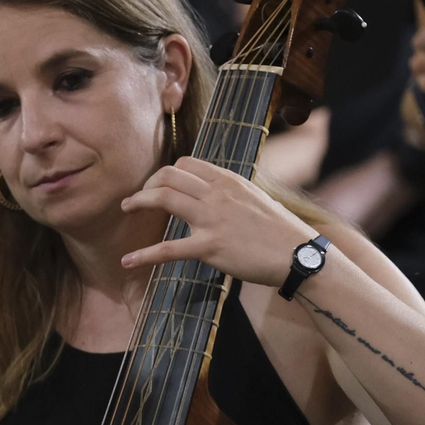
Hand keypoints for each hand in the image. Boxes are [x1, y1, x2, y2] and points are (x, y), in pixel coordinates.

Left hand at [119, 157, 318, 287]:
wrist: (298, 255)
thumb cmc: (279, 231)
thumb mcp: (255, 199)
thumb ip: (231, 193)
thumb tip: (213, 193)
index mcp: (228, 181)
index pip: (186, 164)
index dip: (164, 173)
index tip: (156, 186)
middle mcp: (217, 194)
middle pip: (169, 176)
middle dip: (147, 185)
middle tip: (137, 199)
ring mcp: (212, 219)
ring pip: (164, 198)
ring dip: (139, 202)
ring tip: (126, 209)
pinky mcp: (210, 247)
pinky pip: (169, 249)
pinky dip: (144, 255)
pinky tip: (127, 261)